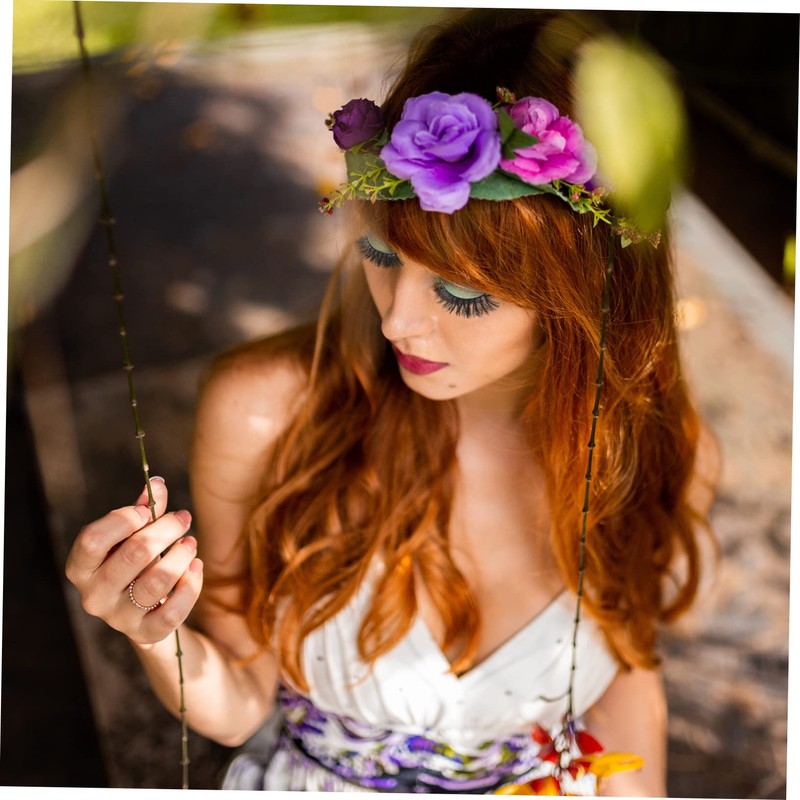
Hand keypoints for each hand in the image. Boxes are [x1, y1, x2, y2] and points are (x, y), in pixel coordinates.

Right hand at [65, 477, 202, 644]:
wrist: (145, 613)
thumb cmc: (135, 564)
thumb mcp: (133, 535)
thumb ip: (143, 510)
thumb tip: (157, 483)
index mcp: (82, 567)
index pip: (93, 540)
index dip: (124, 519)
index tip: (147, 509)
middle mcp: (93, 595)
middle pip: (134, 555)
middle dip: (165, 530)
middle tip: (183, 518)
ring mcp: (118, 618)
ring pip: (156, 582)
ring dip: (181, 556)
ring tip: (191, 542)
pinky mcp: (145, 633)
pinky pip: (172, 612)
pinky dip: (191, 585)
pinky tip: (197, 567)